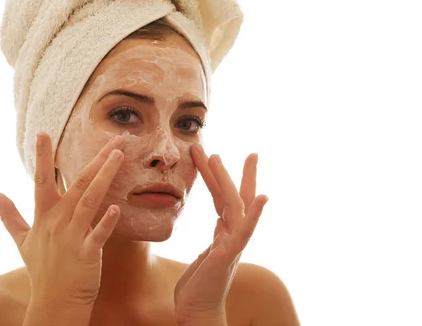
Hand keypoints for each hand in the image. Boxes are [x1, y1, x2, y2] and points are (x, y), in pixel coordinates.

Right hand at [0, 132, 124, 306]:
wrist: (54, 302)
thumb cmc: (41, 268)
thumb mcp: (20, 239)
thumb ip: (7, 213)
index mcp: (44, 215)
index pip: (41, 179)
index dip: (42, 156)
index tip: (43, 132)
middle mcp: (58, 222)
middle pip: (77, 183)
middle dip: (97, 159)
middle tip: (116, 139)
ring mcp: (72, 237)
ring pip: (90, 200)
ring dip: (104, 177)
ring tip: (119, 156)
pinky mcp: (87, 253)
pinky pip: (98, 234)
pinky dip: (105, 222)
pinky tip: (116, 207)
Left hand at [174, 144, 267, 325]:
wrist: (197, 312)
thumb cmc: (198, 288)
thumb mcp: (205, 254)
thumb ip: (217, 237)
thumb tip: (221, 221)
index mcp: (224, 234)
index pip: (224, 199)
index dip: (221, 177)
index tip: (218, 156)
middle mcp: (232, 236)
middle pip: (235, 197)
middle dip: (234, 173)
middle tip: (251, 152)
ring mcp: (232, 244)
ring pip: (234, 206)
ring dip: (227, 180)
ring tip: (216, 157)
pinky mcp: (228, 255)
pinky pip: (243, 231)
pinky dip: (254, 214)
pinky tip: (263, 197)